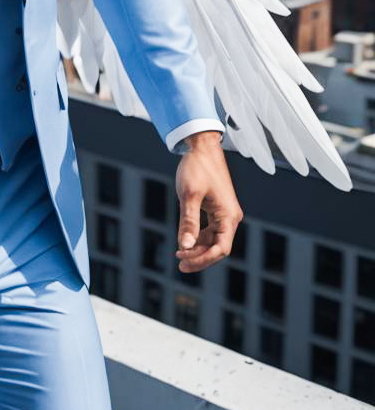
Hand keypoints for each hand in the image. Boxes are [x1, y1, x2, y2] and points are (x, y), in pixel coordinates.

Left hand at [174, 131, 242, 272]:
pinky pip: (210, 229)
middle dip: (199, 257)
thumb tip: (184, 247)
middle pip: (218, 247)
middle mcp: (230, 217)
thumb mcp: (189, 195)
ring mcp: (224, 213)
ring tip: (179, 255)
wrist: (201, 146)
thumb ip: (188, 222)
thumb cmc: (196, 168)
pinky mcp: (217, 208)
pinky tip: (185, 241)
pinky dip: (198, 237)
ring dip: (198, 248)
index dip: (203, 259)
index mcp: (228, 216)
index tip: (184, 261)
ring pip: (213, 239)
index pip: (220, 249)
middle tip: (179, 263)